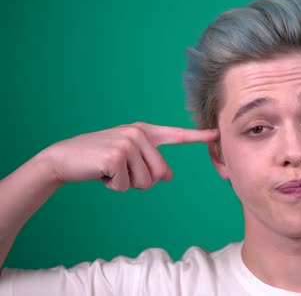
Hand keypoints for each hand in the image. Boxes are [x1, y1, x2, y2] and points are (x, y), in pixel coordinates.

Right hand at [40, 122, 218, 191]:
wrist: (65, 158)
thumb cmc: (100, 160)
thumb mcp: (127, 157)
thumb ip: (149, 162)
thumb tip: (168, 177)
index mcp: (145, 132)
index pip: (176, 135)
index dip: (198, 136)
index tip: (217, 133)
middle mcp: (139, 134)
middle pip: (161, 174)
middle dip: (142, 181)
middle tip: (121, 172)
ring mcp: (128, 143)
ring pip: (145, 182)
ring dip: (127, 184)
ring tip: (111, 170)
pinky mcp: (117, 156)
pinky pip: (127, 186)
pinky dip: (114, 186)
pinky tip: (102, 173)